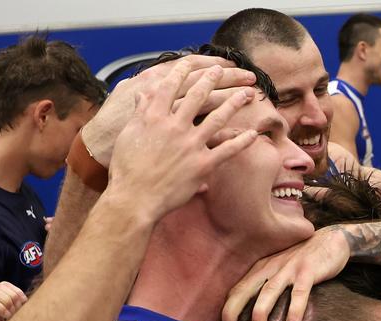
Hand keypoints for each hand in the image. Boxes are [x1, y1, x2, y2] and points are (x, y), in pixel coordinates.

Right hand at [107, 61, 258, 223]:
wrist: (134, 198)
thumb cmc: (127, 169)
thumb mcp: (128, 135)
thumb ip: (139, 114)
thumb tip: (141, 95)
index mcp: (153, 116)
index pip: (170, 86)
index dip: (183, 71)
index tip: (193, 62)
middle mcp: (174, 126)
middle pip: (198, 96)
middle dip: (215, 80)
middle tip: (227, 71)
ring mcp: (190, 145)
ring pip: (217, 117)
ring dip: (235, 103)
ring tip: (248, 93)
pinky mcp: (202, 165)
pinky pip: (227, 150)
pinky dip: (242, 141)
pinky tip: (253, 133)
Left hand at [221, 226, 349, 320]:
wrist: (332, 240)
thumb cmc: (305, 260)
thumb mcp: (282, 269)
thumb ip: (270, 285)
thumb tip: (259, 315)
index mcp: (262, 267)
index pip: (239, 289)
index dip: (228, 308)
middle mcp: (271, 267)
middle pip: (246, 289)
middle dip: (234, 310)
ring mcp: (290, 268)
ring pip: (270, 291)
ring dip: (261, 311)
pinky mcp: (308, 271)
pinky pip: (300, 292)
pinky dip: (294, 310)